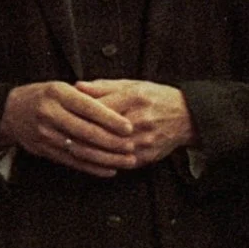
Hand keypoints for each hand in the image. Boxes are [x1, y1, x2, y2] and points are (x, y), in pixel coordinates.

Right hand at [0, 81, 135, 175]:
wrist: (10, 112)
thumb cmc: (43, 96)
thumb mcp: (60, 87)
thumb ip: (85, 95)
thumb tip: (116, 105)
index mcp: (57, 94)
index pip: (88, 107)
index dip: (110, 118)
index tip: (129, 127)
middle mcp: (50, 114)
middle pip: (85, 131)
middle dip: (112, 141)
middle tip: (132, 147)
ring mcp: (46, 134)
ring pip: (80, 150)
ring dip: (106, 158)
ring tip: (127, 161)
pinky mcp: (45, 150)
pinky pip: (72, 162)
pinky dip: (92, 168)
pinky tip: (109, 169)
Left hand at [76, 80, 195, 165]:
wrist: (187, 116)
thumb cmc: (156, 97)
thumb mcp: (132, 84)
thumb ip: (104, 86)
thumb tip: (77, 86)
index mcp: (135, 98)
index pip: (101, 107)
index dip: (80, 112)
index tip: (64, 114)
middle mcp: (140, 119)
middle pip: (104, 130)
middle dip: (81, 134)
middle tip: (61, 135)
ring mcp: (144, 140)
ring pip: (110, 149)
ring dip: (89, 151)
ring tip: (70, 148)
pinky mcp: (147, 156)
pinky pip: (121, 162)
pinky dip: (104, 163)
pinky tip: (90, 161)